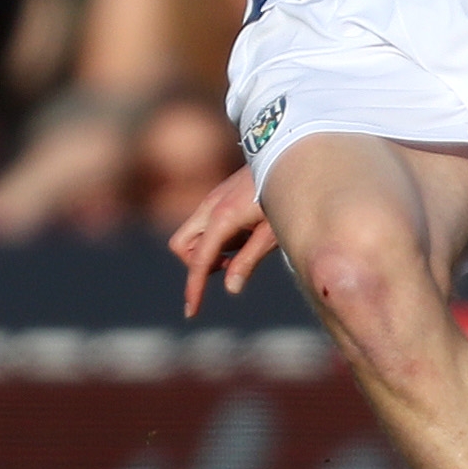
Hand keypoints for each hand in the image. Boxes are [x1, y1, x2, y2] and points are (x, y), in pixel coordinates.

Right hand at [169, 166, 277, 317]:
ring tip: (245, 245)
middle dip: (196, 263)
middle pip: (181, 246)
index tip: (192, 312)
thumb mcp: (271, 232)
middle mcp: (209, 208)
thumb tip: (231, 289)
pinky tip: (245, 231)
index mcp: (223, 219)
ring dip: (209, 250)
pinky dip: (217, 237)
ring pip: (191, 235)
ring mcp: (211, 201)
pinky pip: (205, 225)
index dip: (194, 289)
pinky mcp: (216, 198)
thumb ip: (249, 259)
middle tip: (230, 265)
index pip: (199, 262)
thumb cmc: (283, 195)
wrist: (286, 156)